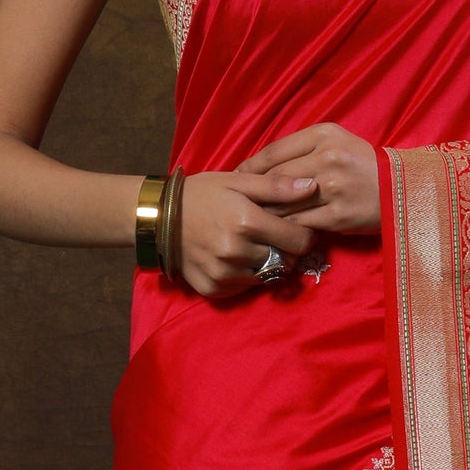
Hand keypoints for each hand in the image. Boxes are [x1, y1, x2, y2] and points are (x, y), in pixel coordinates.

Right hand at [175, 169, 319, 301]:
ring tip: (252, 245)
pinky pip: (245, 287)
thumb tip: (312, 187)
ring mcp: (224, 274)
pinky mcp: (213, 289)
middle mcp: (237, 252)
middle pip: (286, 260)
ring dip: (267, 263)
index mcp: (246, 222)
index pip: (299, 240)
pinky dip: (246, 275)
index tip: (299, 227)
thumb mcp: (238, 181)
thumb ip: (276, 186)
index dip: (305, 234)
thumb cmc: (201, 194)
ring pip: (267, 276)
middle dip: (286, 249)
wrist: (157, 218)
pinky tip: (235, 258)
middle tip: (273, 235)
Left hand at [234, 124, 381, 236]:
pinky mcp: (338, 215)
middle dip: (252, 192)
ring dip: (265, 213)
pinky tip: (275, 231)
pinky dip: (284, 228)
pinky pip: (299, 223)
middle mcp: (327, 158)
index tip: (236, 178)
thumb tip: (262, 165)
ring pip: (283, 203)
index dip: (249, 167)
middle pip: (274, 178)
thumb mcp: (337, 142)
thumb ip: (303, 148)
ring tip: (251, 218)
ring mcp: (333, 188)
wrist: (403, 189)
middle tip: (237, 202)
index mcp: (324, 134)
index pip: (273, 152)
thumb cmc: (364, 164)